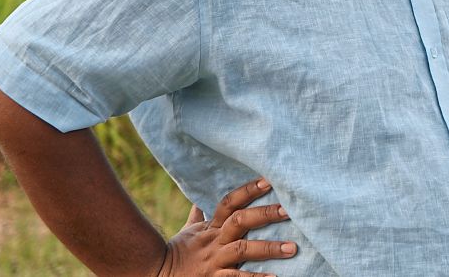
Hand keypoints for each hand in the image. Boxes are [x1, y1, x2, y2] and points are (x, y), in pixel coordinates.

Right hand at [158, 178, 295, 276]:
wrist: (157, 274)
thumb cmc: (178, 252)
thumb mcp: (188, 231)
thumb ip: (198, 215)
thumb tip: (200, 198)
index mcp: (211, 227)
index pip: (230, 203)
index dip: (248, 190)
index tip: (269, 180)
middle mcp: (215, 241)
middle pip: (240, 221)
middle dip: (265, 215)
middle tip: (289, 210)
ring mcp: (215, 261)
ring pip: (243, 250)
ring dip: (269, 249)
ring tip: (292, 248)